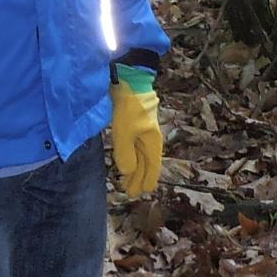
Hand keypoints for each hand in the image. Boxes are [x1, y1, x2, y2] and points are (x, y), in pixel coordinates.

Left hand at [109, 65, 163, 198]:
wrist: (129, 83)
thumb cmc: (129, 108)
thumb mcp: (125, 133)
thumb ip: (125, 155)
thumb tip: (128, 172)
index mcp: (152, 144)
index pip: (151, 168)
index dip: (146, 181)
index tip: (141, 193)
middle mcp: (149, 140)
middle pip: (145, 164)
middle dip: (138, 179)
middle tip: (130, 192)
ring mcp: (141, 133)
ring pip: (139, 157)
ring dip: (133, 170)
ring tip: (126, 181)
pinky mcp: (132, 127)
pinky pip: (132, 149)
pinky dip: (129, 158)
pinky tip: (124, 161)